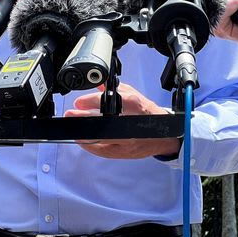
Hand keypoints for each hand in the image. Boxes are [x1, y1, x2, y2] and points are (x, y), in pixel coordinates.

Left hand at [64, 84, 180, 158]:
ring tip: (73, 128)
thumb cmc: (149, 114)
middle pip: (102, 123)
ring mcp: (127, 141)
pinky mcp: (124, 153)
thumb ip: (116, 89)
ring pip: (100, 140)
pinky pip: (103, 151)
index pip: (110, 101)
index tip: (79, 102)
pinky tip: (82, 139)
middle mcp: (131, 124)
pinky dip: (91, 145)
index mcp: (134, 105)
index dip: (92, 101)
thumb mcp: (133, 95)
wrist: (165, 135)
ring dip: (83, 134)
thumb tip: (100, 83)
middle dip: (83, 119)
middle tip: (71, 115)